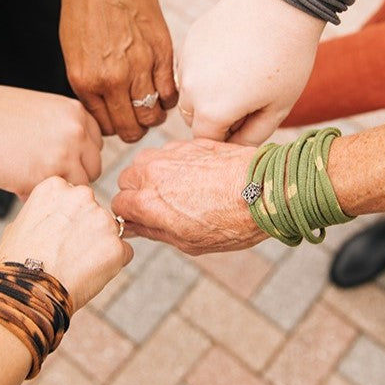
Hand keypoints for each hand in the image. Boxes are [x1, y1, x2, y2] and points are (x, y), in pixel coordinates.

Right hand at [0, 84, 102, 195]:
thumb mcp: (42, 111)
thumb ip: (64, 133)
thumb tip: (76, 165)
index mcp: (77, 113)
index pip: (96, 146)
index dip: (77, 157)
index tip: (57, 159)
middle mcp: (77, 132)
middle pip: (93, 169)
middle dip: (72, 176)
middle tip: (43, 174)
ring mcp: (64, 155)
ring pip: (78, 189)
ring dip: (58, 190)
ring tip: (29, 179)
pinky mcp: (44, 177)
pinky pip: (53, 199)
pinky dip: (37, 197)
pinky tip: (16, 183)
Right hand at [0, 177, 131, 310]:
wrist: (28, 291)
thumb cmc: (17, 262)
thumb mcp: (19, 223)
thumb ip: (44, 212)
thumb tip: (50, 218)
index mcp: (57, 187)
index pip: (74, 197)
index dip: (68, 218)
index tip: (59, 234)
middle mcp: (82, 196)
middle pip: (94, 211)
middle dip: (87, 229)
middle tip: (69, 251)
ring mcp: (102, 220)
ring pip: (110, 231)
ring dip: (101, 245)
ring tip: (77, 265)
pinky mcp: (117, 246)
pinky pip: (123, 252)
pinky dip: (113, 263)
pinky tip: (90, 274)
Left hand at [60, 0, 177, 142]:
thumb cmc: (84, 6)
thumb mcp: (74, 51)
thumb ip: (90, 83)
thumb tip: (106, 105)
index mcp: (86, 81)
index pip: (105, 126)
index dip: (113, 127)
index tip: (118, 120)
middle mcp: (113, 81)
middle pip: (131, 128)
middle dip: (134, 129)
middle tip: (136, 119)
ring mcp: (141, 68)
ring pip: (153, 115)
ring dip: (152, 115)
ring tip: (150, 105)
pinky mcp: (163, 54)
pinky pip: (170, 93)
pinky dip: (168, 98)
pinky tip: (162, 89)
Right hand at [112, 139, 268, 254]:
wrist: (265, 190)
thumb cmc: (231, 223)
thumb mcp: (189, 243)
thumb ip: (155, 232)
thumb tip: (135, 228)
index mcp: (148, 202)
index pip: (118, 205)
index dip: (130, 216)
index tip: (143, 220)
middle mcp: (153, 173)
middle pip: (126, 179)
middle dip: (137, 192)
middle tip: (160, 205)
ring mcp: (171, 154)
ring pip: (145, 161)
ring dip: (152, 173)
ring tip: (176, 189)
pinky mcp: (190, 142)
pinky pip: (169, 151)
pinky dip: (173, 163)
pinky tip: (195, 176)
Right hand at [176, 0, 324, 145]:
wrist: (282, 1)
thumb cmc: (287, 58)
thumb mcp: (278, 107)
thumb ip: (252, 137)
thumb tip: (233, 148)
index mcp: (211, 111)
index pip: (207, 142)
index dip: (228, 137)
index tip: (249, 123)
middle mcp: (189, 88)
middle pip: (194, 118)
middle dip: (215, 116)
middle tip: (248, 98)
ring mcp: (186, 61)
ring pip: (189, 91)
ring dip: (207, 92)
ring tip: (242, 75)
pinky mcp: (189, 39)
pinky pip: (191, 66)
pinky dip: (206, 68)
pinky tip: (235, 54)